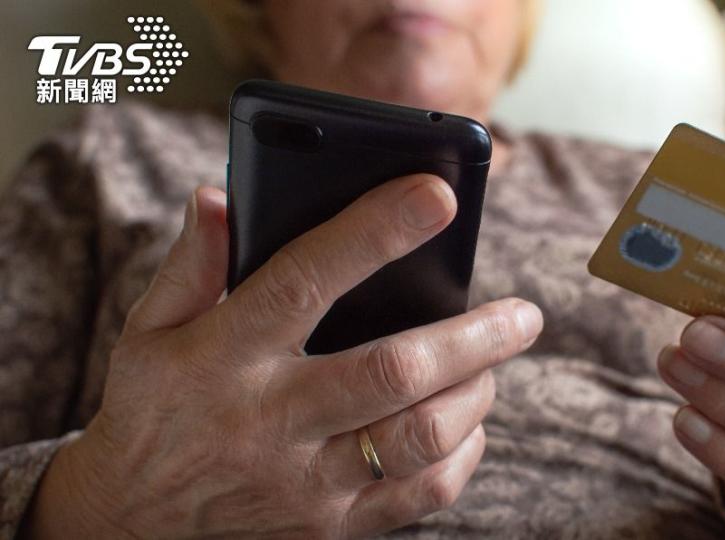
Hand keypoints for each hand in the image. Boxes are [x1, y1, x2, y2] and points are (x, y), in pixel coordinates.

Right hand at [27, 174, 542, 537]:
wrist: (135, 526)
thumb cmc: (154, 411)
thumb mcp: (149, 331)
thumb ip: (190, 265)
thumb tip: (219, 197)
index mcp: (226, 357)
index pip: (305, 282)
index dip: (374, 232)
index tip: (437, 195)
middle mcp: (272, 421)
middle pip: (392, 372)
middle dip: (474, 337)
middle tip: (523, 313)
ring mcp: (306, 483)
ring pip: (419, 437)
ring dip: (476, 394)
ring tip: (495, 361)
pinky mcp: (333, 528)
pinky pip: (421, 495)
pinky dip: (462, 454)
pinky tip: (466, 422)